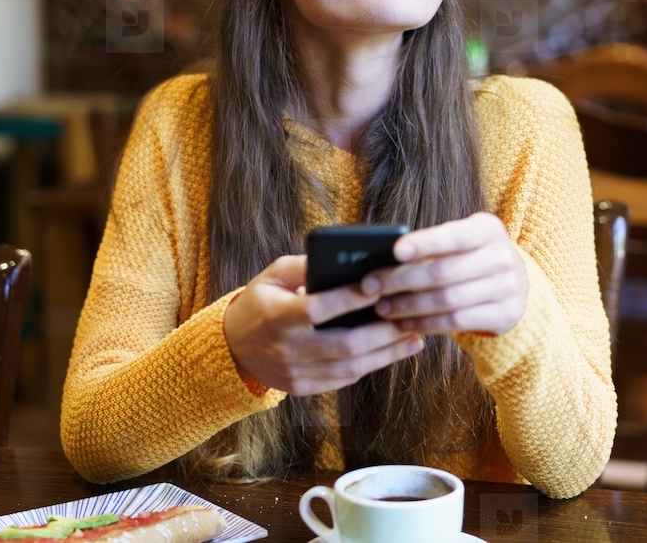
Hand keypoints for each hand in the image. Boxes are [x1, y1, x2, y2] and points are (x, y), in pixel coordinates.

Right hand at [223, 255, 425, 395]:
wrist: (233, 347)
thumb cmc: (261, 302)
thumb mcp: (272, 276)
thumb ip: (304, 266)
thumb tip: (343, 259)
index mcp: (275, 316)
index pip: (317, 308)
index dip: (349, 299)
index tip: (379, 286)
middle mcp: (285, 348)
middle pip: (343, 344)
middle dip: (382, 332)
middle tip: (411, 317)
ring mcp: (295, 373)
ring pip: (350, 367)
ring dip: (387, 353)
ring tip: (414, 337)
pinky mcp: (303, 387)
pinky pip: (344, 379)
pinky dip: (372, 365)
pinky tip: (393, 351)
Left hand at [363, 212, 526, 335]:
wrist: (517, 284)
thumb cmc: (471, 257)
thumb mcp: (461, 242)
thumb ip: (431, 244)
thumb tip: (383, 257)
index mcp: (488, 230)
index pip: (454, 236)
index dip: (425, 243)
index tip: (395, 250)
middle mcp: (502, 257)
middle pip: (444, 272)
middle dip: (402, 280)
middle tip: (371, 285)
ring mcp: (508, 288)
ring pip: (447, 300)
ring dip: (409, 306)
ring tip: (382, 308)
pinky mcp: (505, 314)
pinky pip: (456, 322)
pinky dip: (426, 323)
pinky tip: (404, 323)